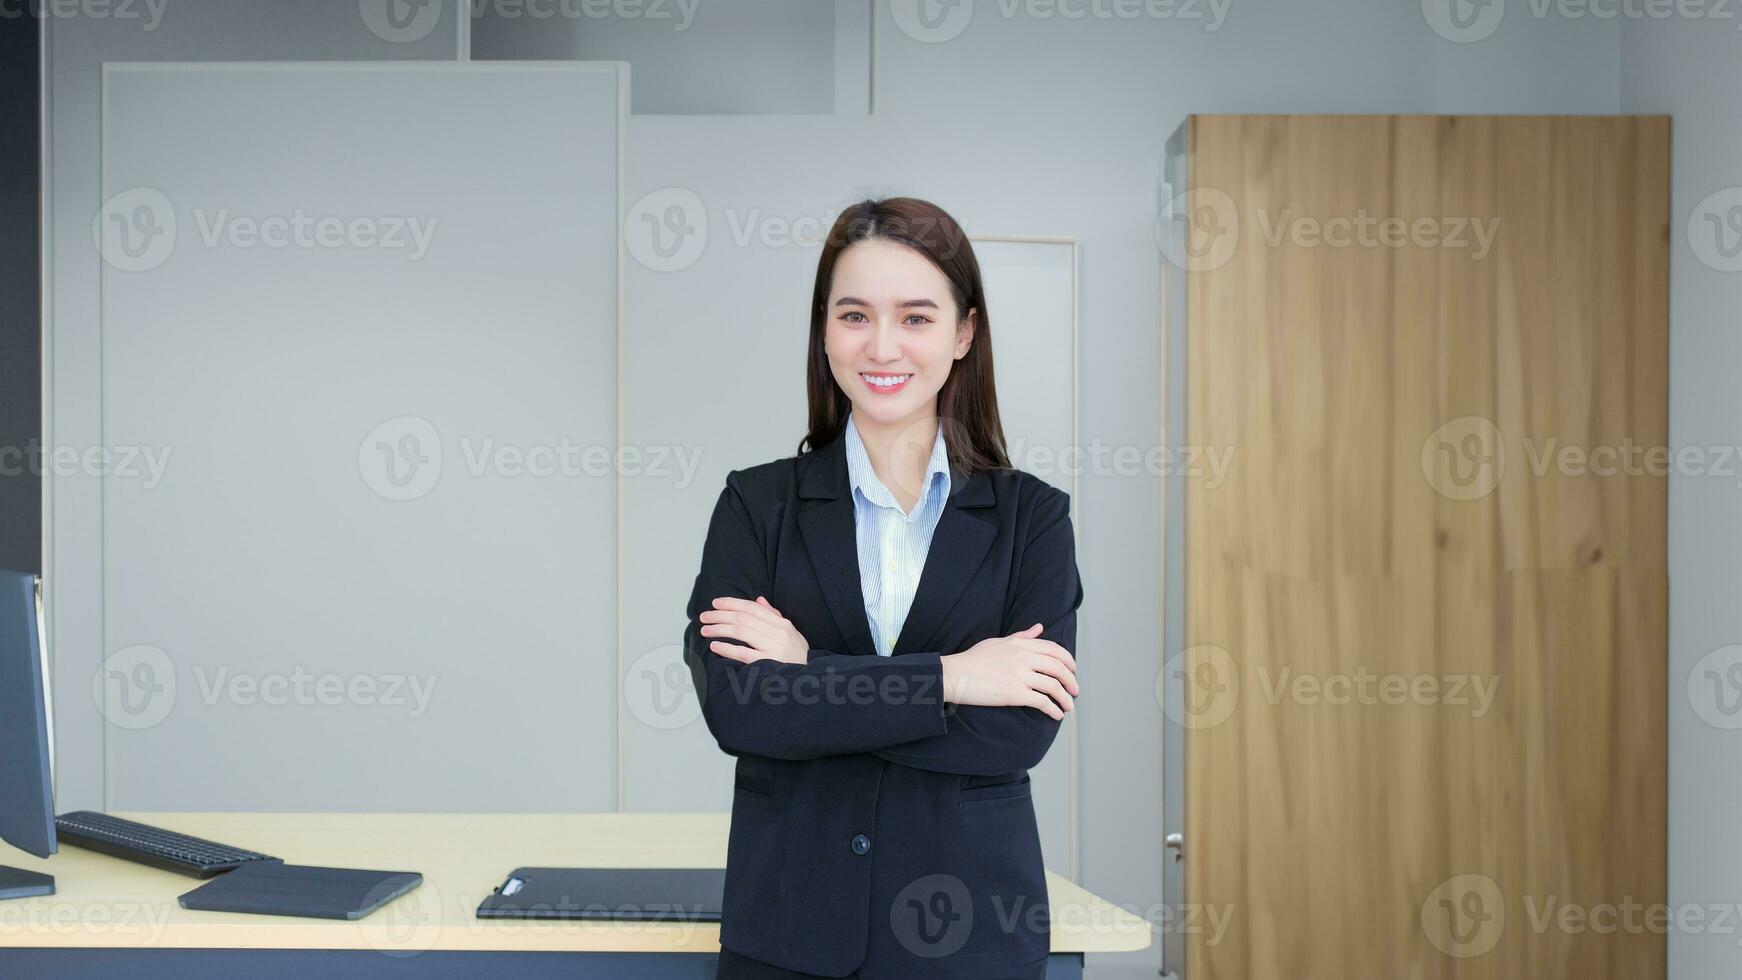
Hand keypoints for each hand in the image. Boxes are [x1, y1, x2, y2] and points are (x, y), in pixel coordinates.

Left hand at [700, 596, 809, 665]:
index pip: (753, 608)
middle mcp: (778, 633)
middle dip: (720, 615)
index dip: (732, 603)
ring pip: (741, 632)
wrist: (811, 678)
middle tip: (704, 617)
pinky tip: (715, 646)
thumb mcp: (791, 633)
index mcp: (782, 624)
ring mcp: (773, 648)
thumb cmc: (797, 656)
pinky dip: (727, 648)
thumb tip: (759, 600)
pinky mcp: (768, 664)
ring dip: (720, 629)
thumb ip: (774, 616)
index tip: (715, 603)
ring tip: (706, 630)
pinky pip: (743, 653)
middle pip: (743, 618)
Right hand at [939, 623, 1079, 720]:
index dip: (1069, 661)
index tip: (1073, 671)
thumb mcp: (999, 641)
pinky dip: (1053, 709)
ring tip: (1068, 707)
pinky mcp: (1014, 693)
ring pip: (1054, 686)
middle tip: (1075, 691)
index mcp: (1020, 643)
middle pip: (1059, 668)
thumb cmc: (974, 659)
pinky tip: (1055, 715)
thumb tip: (1039, 627)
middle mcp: (1023, 657)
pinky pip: (1042, 702)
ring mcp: (1019, 675)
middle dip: (1071, 681)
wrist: (955, 675)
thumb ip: (1022, 636)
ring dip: (1065, 699)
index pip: (1055, 650)